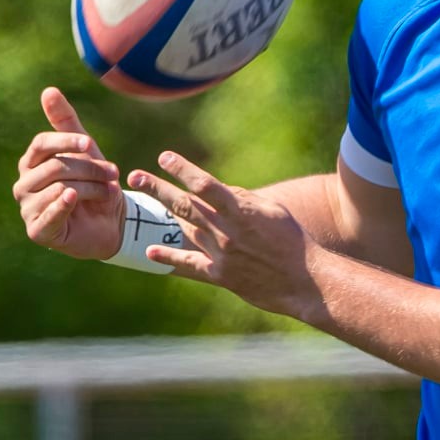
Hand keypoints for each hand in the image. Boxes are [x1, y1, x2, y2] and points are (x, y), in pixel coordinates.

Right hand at [13, 88, 124, 259]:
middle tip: (113, 173)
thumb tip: (48, 90)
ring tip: (109, 191)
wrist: (113, 222)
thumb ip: (66, 123)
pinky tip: (74, 198)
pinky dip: (62, 205)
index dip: (66, 142)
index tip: (90, 144)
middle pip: (55, 167)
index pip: (41, 144)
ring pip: (58, 188)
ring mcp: (28, 208)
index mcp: (32, 163)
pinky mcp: (38, 231)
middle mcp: (24, 184)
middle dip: (89, 168)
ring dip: (91, 187)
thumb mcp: (85, 151)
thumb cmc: (95, 183)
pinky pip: (48, 215)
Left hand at [127, 151, 313, 314]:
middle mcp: (227, 231)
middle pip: (184, 205)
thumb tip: (217, 191)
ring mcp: (222, 255)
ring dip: (165, 214)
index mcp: (242, 211)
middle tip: (134, 176)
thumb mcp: (272, 211)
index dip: (181, 169)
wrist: (306, 281)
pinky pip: (189, 264)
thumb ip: (243, 199)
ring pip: (185, 229)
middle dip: (157, 188)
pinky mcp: (221, 276)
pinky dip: (169, 258)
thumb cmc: (293, 241)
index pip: (205, 184)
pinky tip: (151, 251)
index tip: (164, 157)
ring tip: (145, 201)